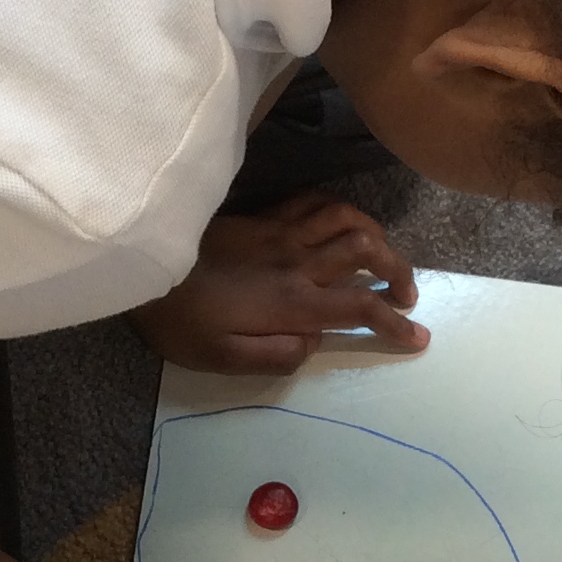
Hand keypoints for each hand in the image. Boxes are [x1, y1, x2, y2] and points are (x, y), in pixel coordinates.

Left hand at [130, 191, 426, 373]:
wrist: (143, 268)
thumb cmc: (180, 323)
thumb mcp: (223, 359)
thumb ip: (276, 356)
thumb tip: (314, 343)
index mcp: (292, 302)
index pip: (360, 308)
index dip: (395, 324)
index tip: (418, 337)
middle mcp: (296, 261)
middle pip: (368, 251)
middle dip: (399, 272)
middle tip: (405, 295)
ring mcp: (281, 233)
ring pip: (348, 218)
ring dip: (376, 236)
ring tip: (382, 257)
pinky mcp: (263, 217)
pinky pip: (314, 201)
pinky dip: (338, 209)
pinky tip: (340, 224)